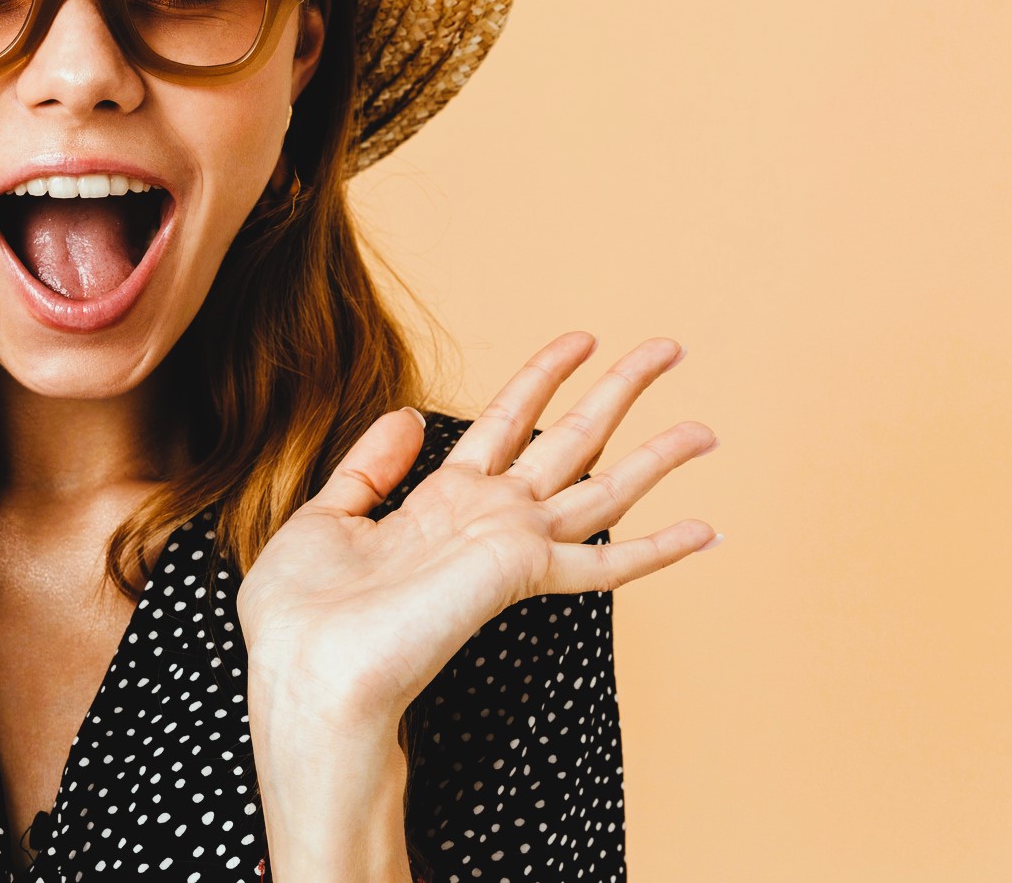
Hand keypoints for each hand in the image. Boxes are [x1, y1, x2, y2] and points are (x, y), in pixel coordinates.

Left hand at [236, 332, 718, 727]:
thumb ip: (371, 466)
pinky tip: (706, 530)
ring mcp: (509, 547)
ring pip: (602, 490)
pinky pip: (604, 565)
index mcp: (442, 502)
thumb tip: (411, 415)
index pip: (505, 422)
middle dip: (619, 391)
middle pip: (570, 439)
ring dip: (657, 456)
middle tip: (669, 348)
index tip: (582, 339)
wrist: (306, 672)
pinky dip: (659, 550)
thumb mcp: (326, 519)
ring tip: (707, 427)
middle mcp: (487, 519)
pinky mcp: (519, 575)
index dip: (543, 376)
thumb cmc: (303, 615)